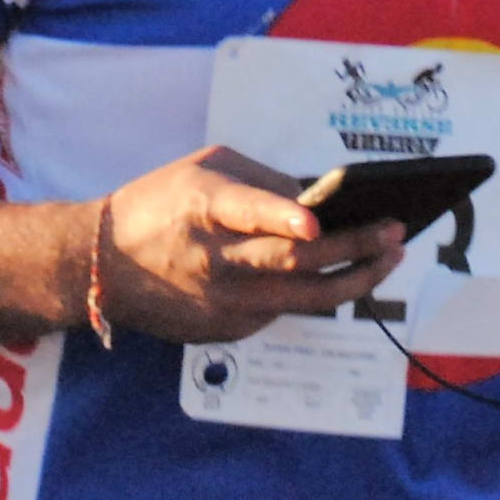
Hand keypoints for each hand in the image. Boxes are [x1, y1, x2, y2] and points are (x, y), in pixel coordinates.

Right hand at [91, 147, 409, 343]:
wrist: (103, 266)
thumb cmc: (159, 203)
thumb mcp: (204, 169)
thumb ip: (261, 181)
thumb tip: (318, 201)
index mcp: (205, 207)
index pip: (248, 213)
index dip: (282, 218)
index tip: (315, 225)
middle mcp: (216, 260)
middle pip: (296, 264)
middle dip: (355, 248)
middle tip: (395, 233)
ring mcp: (224, 303)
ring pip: (306, 299)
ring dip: (356, 278)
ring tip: (389, 257)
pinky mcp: (227, 330)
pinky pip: (284, 310)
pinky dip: (314, 292)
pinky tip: (341, 275)